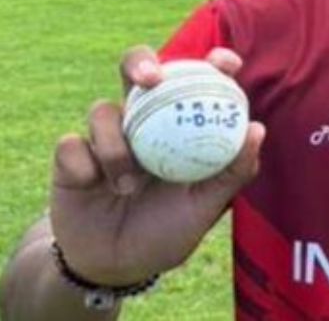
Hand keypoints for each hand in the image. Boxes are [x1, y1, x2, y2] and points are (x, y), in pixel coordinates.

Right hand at [47, 46, 265, 286]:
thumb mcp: (206, 207)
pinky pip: (71, 145)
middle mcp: (142, 121)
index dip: (211, 62)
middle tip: (151, 79)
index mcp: (178, 126)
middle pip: (137, 69)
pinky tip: (92, 185)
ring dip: (114, 146)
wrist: (114, 267)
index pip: (195, 80)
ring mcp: (105, 135)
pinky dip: (83, 164)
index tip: (224, 62)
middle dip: (141, 63)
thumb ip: (232, 171)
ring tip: (127, 185)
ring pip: (102, 110)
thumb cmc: (167, 231)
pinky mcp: (71, 155)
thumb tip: (257, 130)